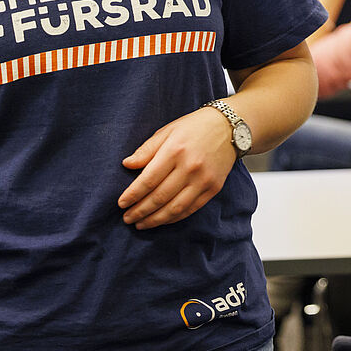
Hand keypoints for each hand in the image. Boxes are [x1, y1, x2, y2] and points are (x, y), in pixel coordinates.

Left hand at [118, 107, 235, 227]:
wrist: (229, 127)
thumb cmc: (195, 127)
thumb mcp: (167, 131)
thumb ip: (147, 149)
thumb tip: (127, 165)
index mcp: (175, 150)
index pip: (149, 179)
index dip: (133, 194)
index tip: (121, 203)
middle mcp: (190, 167)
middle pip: (160, 197)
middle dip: (140, 211)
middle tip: (127, 218)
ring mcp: (204, 180)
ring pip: (175, 208)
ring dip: (155, 219)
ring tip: (141, 224)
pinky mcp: (213, 188)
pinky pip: (190, 209)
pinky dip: (174, 218)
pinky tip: (162, 220)